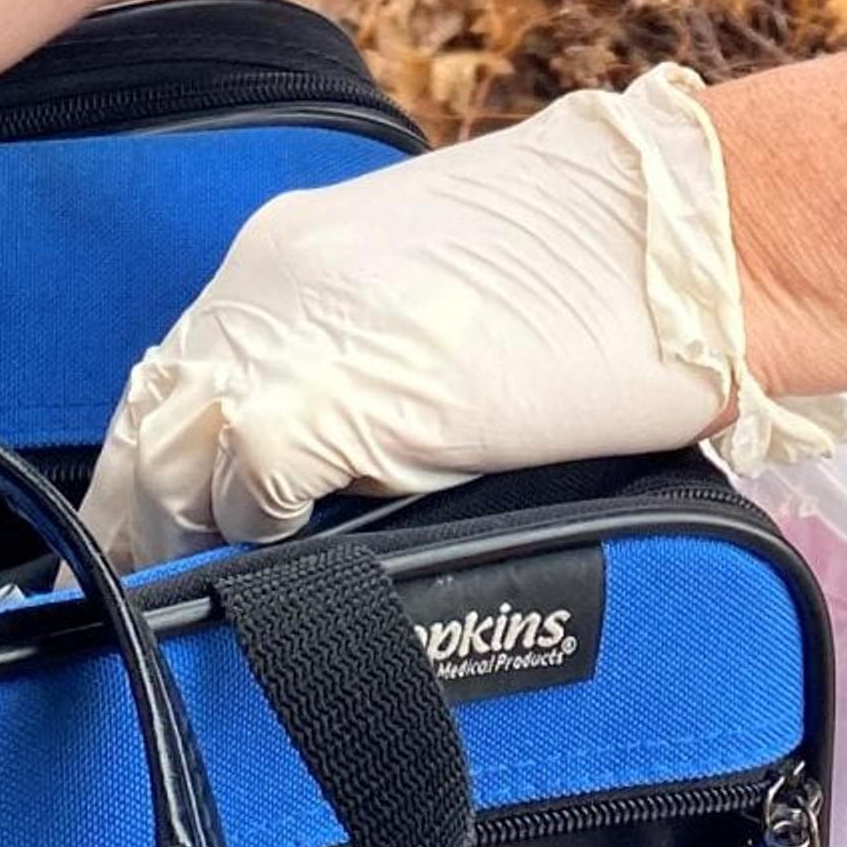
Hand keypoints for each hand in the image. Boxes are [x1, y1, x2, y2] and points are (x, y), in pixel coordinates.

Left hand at [83, 64, 846, 566]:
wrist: (695, 237)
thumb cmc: (604, 281)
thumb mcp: (436, 307)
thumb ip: (355, 358)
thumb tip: (306, 458)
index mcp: (290, 250)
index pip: (174, 373)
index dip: (162, 464)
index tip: (165, 536)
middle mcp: (269, 279)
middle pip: (150, 418)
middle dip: (150, 513)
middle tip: (162, 598)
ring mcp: (295, 335)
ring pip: (173, 455)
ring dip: (191, 533)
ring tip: (211, 608)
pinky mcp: (336, 396)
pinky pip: (245, 486)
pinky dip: (254, 533)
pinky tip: (288, 566)